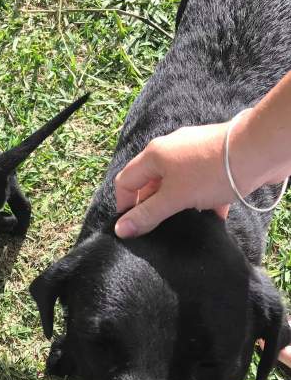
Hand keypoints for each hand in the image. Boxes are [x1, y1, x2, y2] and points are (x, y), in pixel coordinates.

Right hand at [114, 122, 236, 237]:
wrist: (258, 151)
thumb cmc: (210, 172)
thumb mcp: (174, 198)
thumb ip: (147, 214)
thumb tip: (120, 230)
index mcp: (153, 154)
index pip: (125, 180)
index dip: (124, 204)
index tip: (133, 226)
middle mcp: (170, 149)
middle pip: (151, 181)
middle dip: (153, 205)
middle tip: (159, 227)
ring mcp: (194, 152)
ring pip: (177, 182)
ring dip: (179, 202)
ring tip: (187, 221)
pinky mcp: (215, 158)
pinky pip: (201, 181)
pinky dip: (203, 197)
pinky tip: (213, 213)